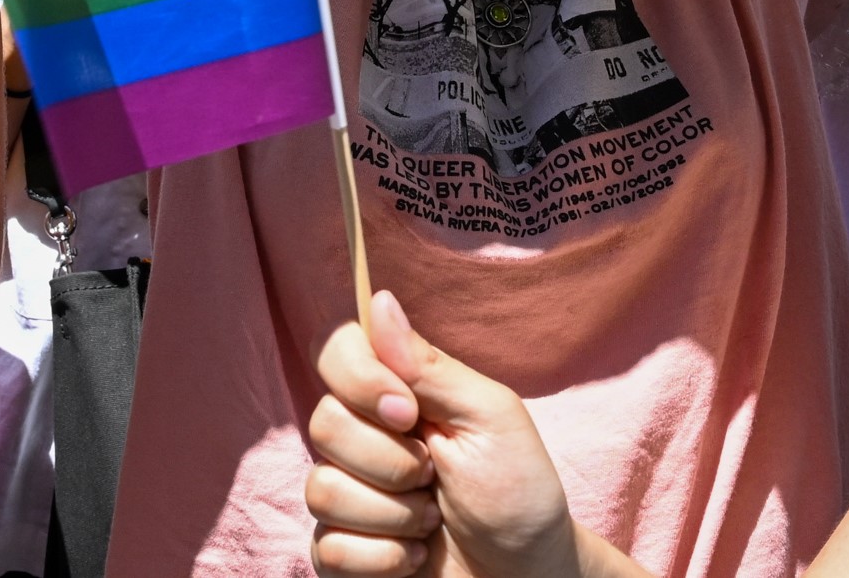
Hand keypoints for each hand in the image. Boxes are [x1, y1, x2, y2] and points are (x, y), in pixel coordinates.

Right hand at [305, 292, 583, 577]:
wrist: (527, 577)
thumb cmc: (519, 494)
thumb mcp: (490, 419)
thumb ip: (430, 367)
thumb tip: (378, 300)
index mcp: (397, 395)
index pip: (335, 351)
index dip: (359, 379)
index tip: (408, 411)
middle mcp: (363, 438)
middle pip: (323, 422)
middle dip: (390, 461)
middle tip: (435, 477)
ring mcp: (348, 496)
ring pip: (321, 490)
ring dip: (393, 515)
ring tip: (430, 522)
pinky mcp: (341, 550)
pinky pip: (327, 549)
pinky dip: (383, 559)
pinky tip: (412, 557)